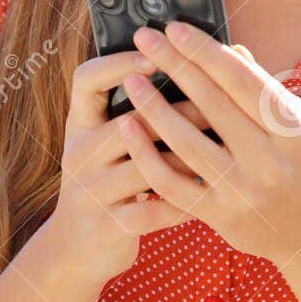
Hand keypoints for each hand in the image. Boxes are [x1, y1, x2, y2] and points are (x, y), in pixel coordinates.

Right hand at [40, 48, 199, 287]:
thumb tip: (200, 61)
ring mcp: (90, 191)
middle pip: (124, 124)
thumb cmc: (114, 179)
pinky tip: (205, 196)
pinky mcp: (105, 226)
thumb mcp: (115, 140)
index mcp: (82, 123)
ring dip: (184, 160)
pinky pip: (147, 213)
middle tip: (215, 106)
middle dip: (173, 114)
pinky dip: (178, 206)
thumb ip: (146, 107)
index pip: (86, 80)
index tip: (154, 55)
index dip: (117, 64)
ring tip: (221, 151)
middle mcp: (79, 153)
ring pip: (141, 170)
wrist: (79, 246)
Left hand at [116, 21, 300, 268]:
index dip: (207, 52)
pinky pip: (173, 184)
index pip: (243, 80)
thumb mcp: (298, 123)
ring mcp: (242, 190)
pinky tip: (129, 130)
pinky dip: (147, 156)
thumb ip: (263, 89)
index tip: (175, 28)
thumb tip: (230, 48)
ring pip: (188, 143)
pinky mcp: (219, 215)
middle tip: (145, 38)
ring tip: (131, 81)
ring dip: (154, 108)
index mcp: (291, 129)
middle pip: (213, 105)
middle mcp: (269, 159)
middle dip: (176, 66)